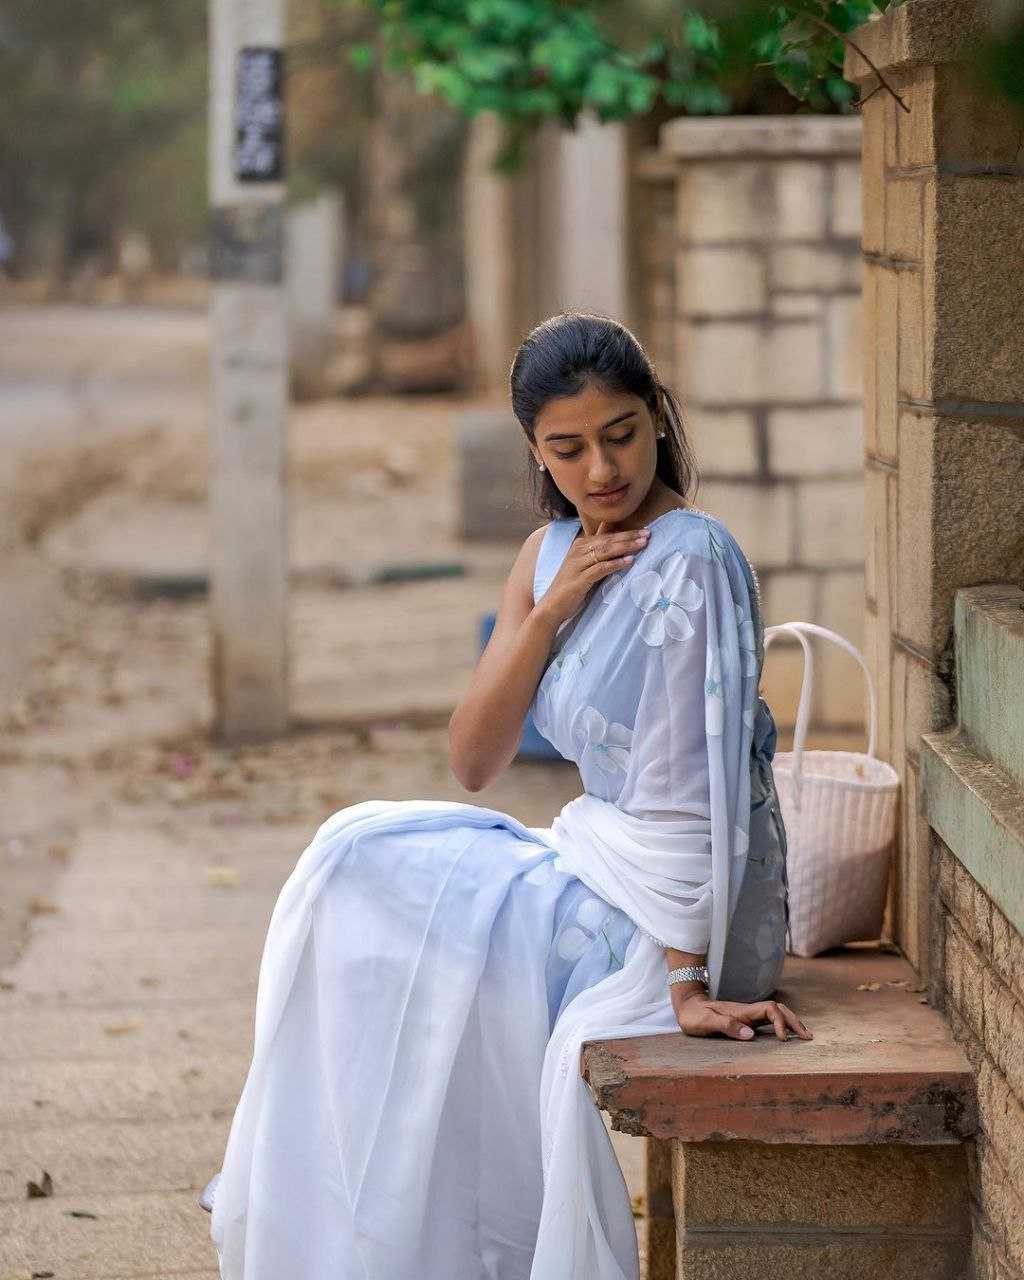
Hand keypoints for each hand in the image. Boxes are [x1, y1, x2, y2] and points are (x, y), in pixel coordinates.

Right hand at [538, 520, 649, 627]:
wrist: (552, 605)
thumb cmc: (573, 586)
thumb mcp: (587, 566)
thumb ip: (601, 555)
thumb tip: (621, 546)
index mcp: (581, 545)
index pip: (607, 535)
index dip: (626, 532)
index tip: (644, 531)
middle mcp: (578, 550)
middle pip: (608, 540)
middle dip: (629, 537)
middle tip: (648, 534)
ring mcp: (577, 564)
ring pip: (605, 551)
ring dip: (625, 547)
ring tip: (642, 544)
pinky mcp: (579, 578)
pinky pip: (600, 568)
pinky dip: (615, 564)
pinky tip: (629, 561)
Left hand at [671, 985, 812, 1041]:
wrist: (686, 1005)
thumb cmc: (694, 1015)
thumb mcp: (706, 1022)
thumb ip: (726, 1026)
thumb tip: (750, 1035)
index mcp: (741, 1011)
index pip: (770, 1010)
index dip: (780, 1022)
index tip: (782, 1040)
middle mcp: (747, 1011)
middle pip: (778, 1010)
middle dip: (794, 1022)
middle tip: (808, 1037)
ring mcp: (747, 1015)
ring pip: (775, 1014)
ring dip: (791, 1023)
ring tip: (805, 1036)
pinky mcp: (745, 1021)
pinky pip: (768, 1021)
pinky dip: (782, 1026)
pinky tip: (787, 1035)